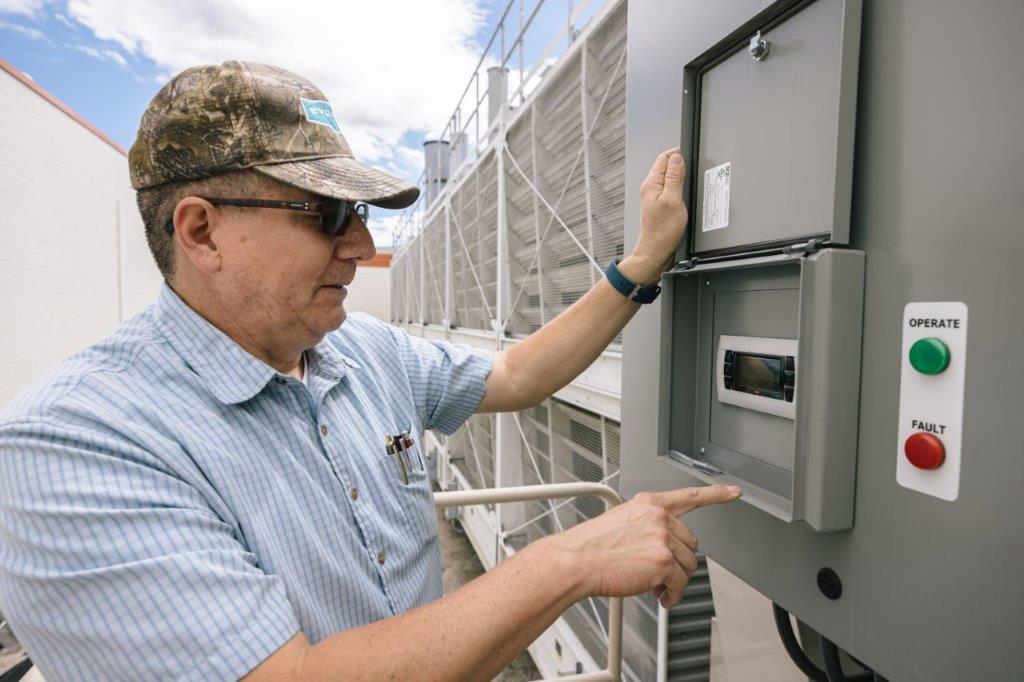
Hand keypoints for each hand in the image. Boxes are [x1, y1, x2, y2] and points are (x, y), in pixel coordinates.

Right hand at [545, 484, 739, 607]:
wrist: (575, 561)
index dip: (716, 493)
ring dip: (675, 580)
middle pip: (690, 543)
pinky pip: (680, 584)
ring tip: (655, 586)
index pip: (689, 495)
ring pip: (688, 565)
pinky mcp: (663, 561)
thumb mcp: (621, 522)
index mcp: (648, 503)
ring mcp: (662, 538)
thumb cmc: (592, 546)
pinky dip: (673, 595)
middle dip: (678, 561)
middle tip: (658, 573)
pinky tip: (660, 596)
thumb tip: (666, 547)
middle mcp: (658, 517)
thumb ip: (647, 527)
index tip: (733, 491)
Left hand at [619, 148, 688, 285]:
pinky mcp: (660, 204)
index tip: (690, 155)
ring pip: (669, 177)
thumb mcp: (673, 200)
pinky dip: (679, 187)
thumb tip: (677, 158)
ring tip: (690, 182)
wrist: (656, 251)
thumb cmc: (663, 231)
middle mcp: (651, 188)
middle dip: (680, 164)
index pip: (664, 158)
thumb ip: (675, 178)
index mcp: (651, 184)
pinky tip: (685, 193)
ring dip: (680, 176)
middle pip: (667, 166)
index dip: (678, 154)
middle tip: (693, 170)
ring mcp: (655, 196)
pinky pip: (670, 188)